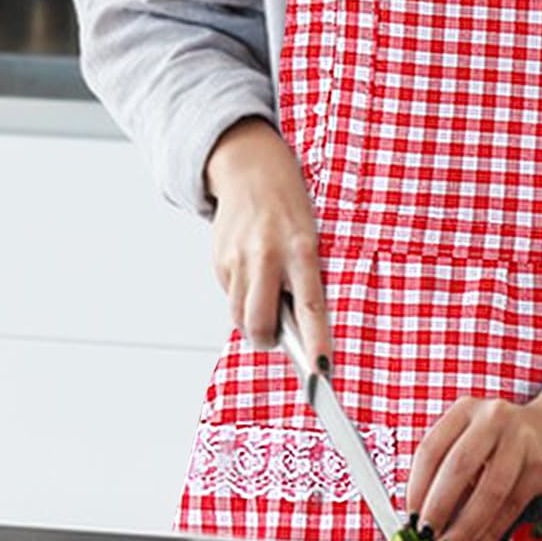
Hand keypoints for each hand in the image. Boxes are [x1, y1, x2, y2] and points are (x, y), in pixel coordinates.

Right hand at [203, 117, 329, 365]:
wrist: (252, 169)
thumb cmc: (290, 208)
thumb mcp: (310, 237)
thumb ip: (304, 279)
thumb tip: (298, 330)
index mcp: (302, 249)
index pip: (311, 307)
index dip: (316, 342)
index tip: (323, 371)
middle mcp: (268, 255)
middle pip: (260, 323)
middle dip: (268, 341)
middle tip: (277, 338)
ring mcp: (238, 259)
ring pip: (240, 316)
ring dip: (253, 322)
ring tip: (266, 300)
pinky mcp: (218, 260)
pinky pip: (230, 297)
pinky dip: (241, 298)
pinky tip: (251, 275)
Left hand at [405, 361, 541, 540]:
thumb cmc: (506, 442)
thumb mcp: (475, 442)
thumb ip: (449, 472)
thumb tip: (420, 521)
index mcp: (465, 410)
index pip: (431, 450)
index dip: (417, 488)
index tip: (409, 520)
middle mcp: (492, 418)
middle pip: (458, 467)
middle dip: (438, 509)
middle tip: (426, 540)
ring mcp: (520, 440)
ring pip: (488, 490)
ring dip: (465, 527)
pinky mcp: (541, 466)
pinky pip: (511, 506)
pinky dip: (490, 535)